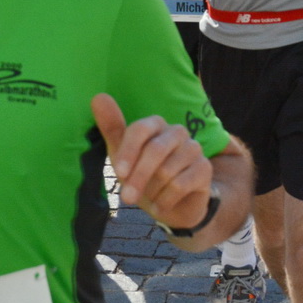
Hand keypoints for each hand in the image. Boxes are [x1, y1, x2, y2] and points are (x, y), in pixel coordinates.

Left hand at [92, 94, 211, 231]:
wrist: (170, 205)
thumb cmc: (143, 175)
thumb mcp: (123, 156)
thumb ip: (112, 128)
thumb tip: (98, 97)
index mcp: (156, 125)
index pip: (141, 129)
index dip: (129, 151)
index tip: (120, 173)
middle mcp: (177, 132)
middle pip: (156, 150)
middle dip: (138, 177)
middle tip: (127, 198)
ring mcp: (193, 149)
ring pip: (168, 171)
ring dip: (152, 191)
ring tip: (149, 198)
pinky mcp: (204, 169)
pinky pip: (181, 185)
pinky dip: (165, 200)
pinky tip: (160, 206)